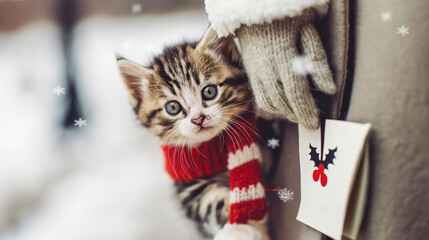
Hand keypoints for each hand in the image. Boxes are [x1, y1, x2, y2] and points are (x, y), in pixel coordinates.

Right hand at [237, 9, 335, 128]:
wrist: (256, 8)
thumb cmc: (288, 16)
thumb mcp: (308, 31)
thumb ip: (318, 61)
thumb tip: (329, 90)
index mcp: (283, 57)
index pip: (297, 93)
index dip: (306, 111)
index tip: (315, 124)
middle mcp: (266, 68)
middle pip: (282, 102)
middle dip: (297, 116)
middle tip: (309, 123)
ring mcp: (255, 71)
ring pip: (268, 103)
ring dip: (284, 113)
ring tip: (297, 115)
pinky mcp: (250, 72)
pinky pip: (258, 97)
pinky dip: (271, 107)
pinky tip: (282, 108)